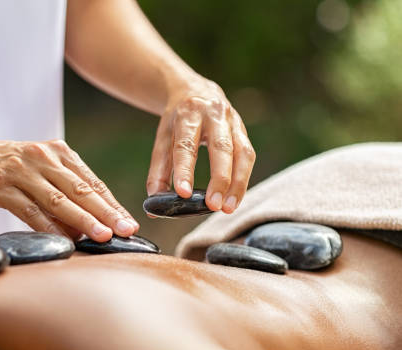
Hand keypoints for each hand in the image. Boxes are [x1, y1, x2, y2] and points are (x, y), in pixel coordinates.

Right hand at [0, 137, 138, 241]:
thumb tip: (86, 226)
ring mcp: (21, 172)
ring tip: (102, 235)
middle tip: (127, 230)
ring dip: (83, 220)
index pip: (92, 181)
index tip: (130, 221)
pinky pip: (29, 210)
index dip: (112, 204)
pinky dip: (48, 227)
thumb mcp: (39, 167)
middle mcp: (43, 158)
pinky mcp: (1, 187)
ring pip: (59, 200)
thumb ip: (63, 190)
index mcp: (58, 152)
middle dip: (107, 212)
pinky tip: (63, 240)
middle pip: (81, 189)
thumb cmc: (5, 165)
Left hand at [146, 78, 255, 213]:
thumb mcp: (162, 138)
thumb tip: (153, 204)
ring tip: (228, 208)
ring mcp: (233, 121)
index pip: (186, 145)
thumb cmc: (176, 122)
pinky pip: (248, 156)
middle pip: (221, 148)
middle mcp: (214, 114)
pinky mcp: (243, 130)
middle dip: (219, 179)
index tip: (182, 193)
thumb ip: (158, 171)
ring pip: (242, 153)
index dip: (184, 170)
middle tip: (214, 206)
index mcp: (188, 114)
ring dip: (237, 184)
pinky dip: (242, 180)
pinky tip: (234, 198)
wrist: (195, 90)